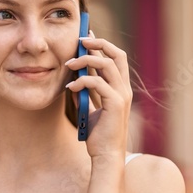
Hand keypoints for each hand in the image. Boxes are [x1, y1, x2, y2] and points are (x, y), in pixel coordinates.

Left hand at [65, 32, 132, 158]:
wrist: (105, 155)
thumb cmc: (98, 134)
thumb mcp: (90, 108)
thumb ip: (86, 93)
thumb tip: (74, 78)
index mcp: (120, 88)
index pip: (116, 58)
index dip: (102, 45)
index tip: (86, 37)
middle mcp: (124, 89)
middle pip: (117, 54)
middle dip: (98, 43)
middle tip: (80, 40)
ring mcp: (122, 95)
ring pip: (107, 65)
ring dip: (85, 60)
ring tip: (69, 64)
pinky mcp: (115, 104)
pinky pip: (97, 83)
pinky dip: (81, 81)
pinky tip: (70, 88)